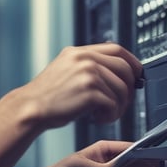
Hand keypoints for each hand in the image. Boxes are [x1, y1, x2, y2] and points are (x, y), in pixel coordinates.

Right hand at [20, 44, 142, 128]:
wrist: (30, 108)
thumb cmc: (46, 95)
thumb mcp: (64, 69)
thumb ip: (86, 66)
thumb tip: (114, 73)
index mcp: (78, 52)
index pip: (116, 49)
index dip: (132, 62)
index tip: (136, 74)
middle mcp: (84, 59)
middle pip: (124, 68)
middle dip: (129, 87)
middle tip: (122, 101)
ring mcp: (87, 74)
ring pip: (121, 89)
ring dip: (119, 106)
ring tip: (105, 113)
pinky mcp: (90, 92)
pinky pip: (113, 104)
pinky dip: (110, 115)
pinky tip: (97, 118)